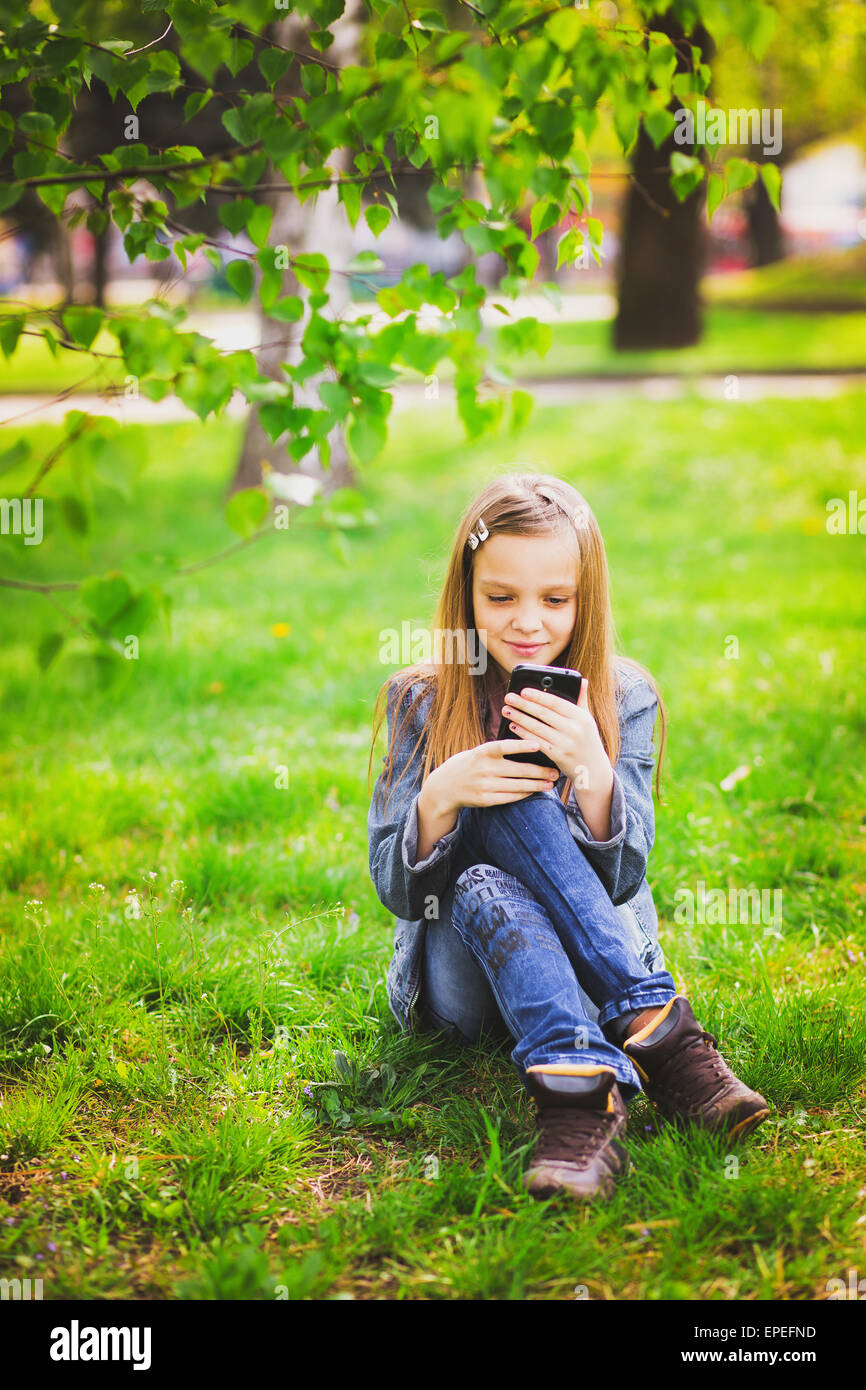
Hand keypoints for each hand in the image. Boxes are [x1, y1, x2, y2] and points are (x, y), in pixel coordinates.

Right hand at [420, 737, 558, 817]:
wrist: (445, 787)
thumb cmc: (468, 764)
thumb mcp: (478, 752)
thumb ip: (498, 751)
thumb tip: (528, 747)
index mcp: (482, 752)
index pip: (504, 747)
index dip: (521, 745)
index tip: (539, 744)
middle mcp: (483, 769)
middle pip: (518, 770)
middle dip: (540, 771)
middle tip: (555, 771)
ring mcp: (484, 786)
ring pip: (517, 786)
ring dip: (536, 785)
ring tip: (550, 784)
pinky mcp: (485, 800)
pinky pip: (510, 797)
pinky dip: (524, 794)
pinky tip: (534, 792)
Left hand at [501, 680, 613, 800]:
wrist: (593, 769)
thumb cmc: (588, 740)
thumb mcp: (588, 720)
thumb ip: (582, 700)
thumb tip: (582, 680)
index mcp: (581, 717)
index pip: (556, 703)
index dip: (538, 696)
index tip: (523, 690)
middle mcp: (574, 729)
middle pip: (544, 714)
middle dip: (524, 704)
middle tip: (509, 697)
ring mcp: (565, 743)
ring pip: (537, 727)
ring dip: (520, 718)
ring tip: (507, 710)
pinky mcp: (557, 756)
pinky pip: (536, 741)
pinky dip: (524, 733)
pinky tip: (514, 726)